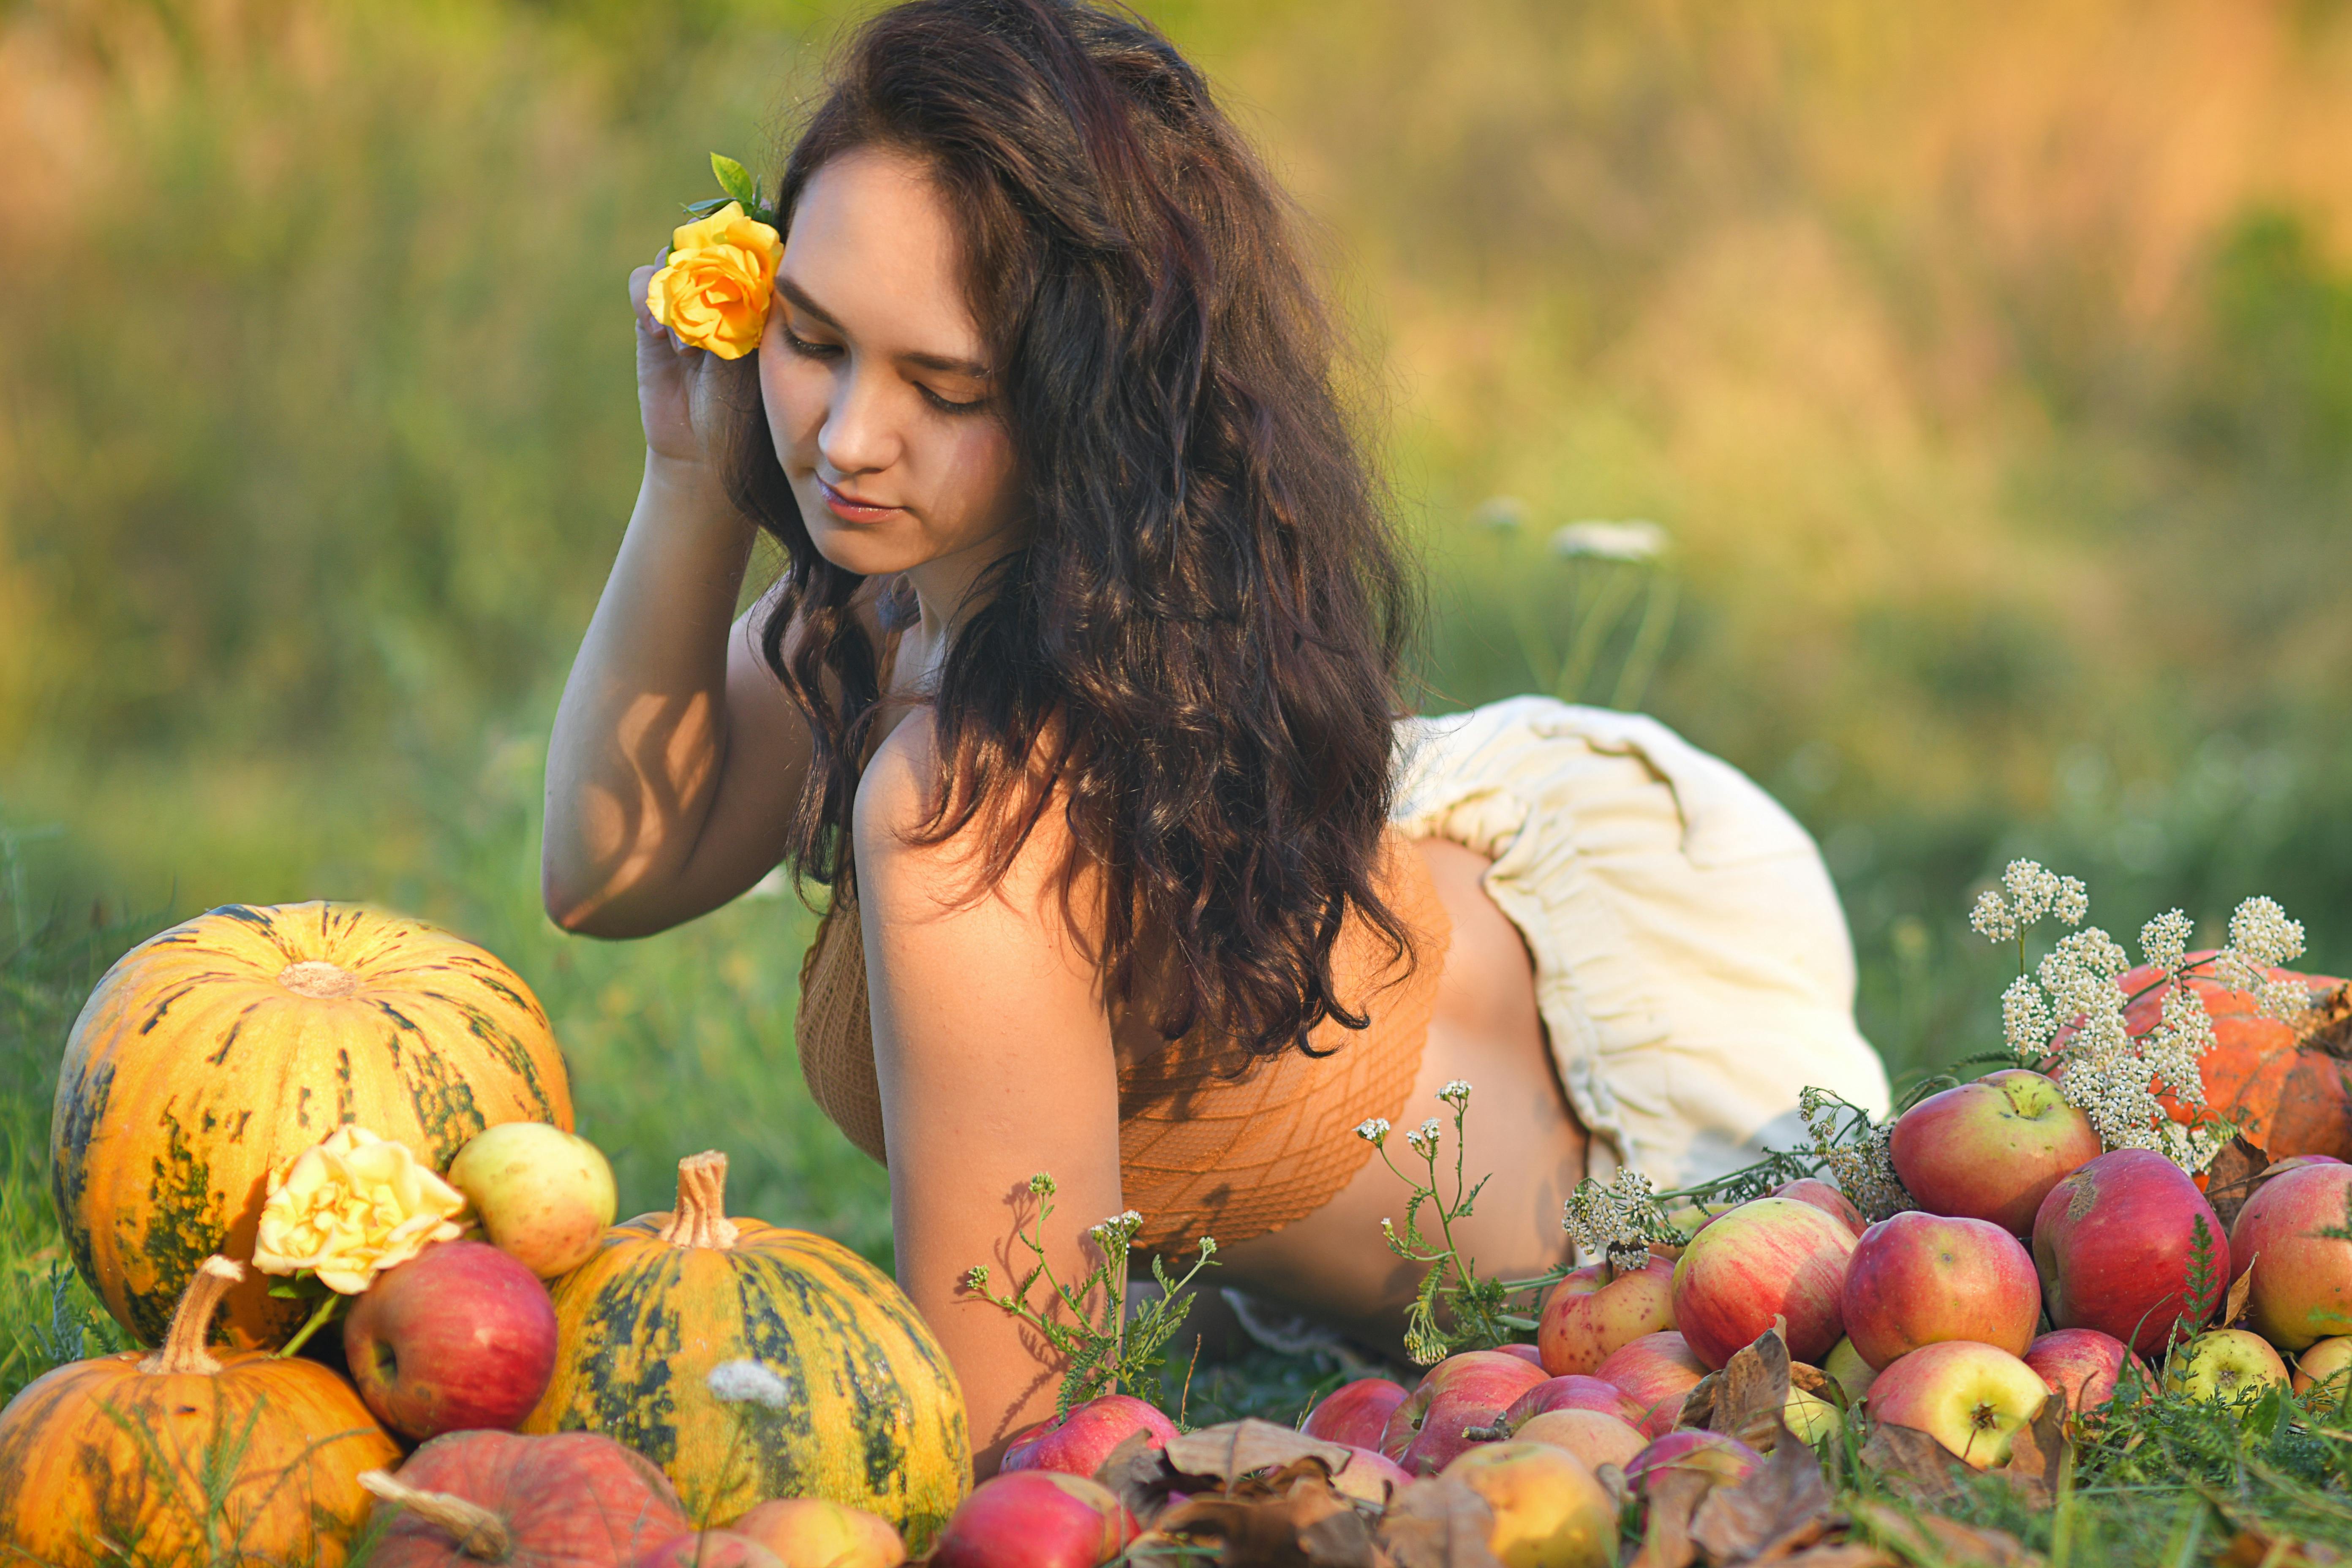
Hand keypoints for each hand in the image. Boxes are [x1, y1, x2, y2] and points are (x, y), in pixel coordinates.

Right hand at [630, 251, 739, 472]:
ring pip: (673, 258)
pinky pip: (643, 283)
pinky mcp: (651, 318)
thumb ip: (752, 309)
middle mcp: (719, 291)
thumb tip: (758, 261)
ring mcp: (683, 301)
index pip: (746, 244)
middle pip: (706, 240)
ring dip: (678, 288)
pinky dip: (648, 299)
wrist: (703, 449)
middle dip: (705, 261)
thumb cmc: (743, 407)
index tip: (738, 259)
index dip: (738, 241)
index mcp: (755, 294)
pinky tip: (660, 335)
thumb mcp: (755, 355)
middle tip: (710, 294)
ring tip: (689, 343)